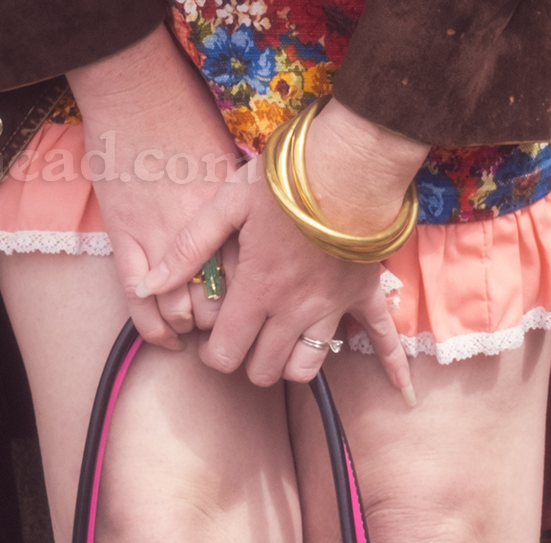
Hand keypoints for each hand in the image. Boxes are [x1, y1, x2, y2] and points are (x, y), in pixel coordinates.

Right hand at [65, 28, 243, 349]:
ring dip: (191, 326)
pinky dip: (155, 328)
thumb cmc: (186, 114)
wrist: (138, 93)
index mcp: (231, 212)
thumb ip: (245, 201)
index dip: (256, 302)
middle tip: (231, 327)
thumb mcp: (230, 159)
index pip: (252, 276)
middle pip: (222, 301)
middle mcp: (201, 233)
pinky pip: (140, 304)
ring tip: (198, 329)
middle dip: (228, 322)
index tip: (259, 309)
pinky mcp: (126, 241)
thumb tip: (267, 228)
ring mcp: (160, 240)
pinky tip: (167, 337)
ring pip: (181, 311)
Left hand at [142, 97, 425, 402]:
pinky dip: (391, 363)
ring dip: (291, 363)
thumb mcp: (227, 201)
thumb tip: (150, 284)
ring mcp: (332, 306)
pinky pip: (382, 336)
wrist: (348, 161)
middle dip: (249, 361)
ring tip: (281, 342)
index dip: (214, 353)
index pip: (227, 352)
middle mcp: (293, 309)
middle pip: (265, 368)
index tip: (213, 336)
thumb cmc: (285, 177)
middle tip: (245, 336)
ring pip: (307, 366)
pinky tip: (400, 389)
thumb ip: (189, 245)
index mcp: (257, 288)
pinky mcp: (364, 293)